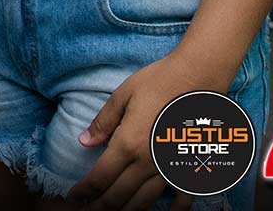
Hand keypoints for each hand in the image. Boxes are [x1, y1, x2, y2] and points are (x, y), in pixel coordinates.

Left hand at [68, 53, 200, 210]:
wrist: (199, 76)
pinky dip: (174, 209)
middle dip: (100, 207)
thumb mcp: (123, 95)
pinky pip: (183, 197)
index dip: (85, 191)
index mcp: (128, 144)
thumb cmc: (159, 81)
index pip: (100, 177)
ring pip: (144, 201)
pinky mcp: (188, 165)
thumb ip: (103, 122)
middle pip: (119, 196)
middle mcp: (148, 162)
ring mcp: (170, 167)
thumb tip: (84, 141)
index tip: (74, 197)